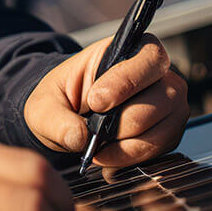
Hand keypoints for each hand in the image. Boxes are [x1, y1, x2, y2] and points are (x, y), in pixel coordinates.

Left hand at [24, 34, 187, 167]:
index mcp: (128, 50)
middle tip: (96, 134)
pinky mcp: (167, 132)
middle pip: (165, 96)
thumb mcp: (44, 106)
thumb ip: (57, 119)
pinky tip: (109, 160)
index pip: (149, 58)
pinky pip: (161, 150)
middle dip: (127, 121)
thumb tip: (80, 138)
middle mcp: (158, 76)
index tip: (96, 101)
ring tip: (98, 151)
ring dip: (129, 146)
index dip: (127, 80)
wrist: (65, 120)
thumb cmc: (60, 101)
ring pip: (165, 128)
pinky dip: (133, 160)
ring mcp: (167, 106)